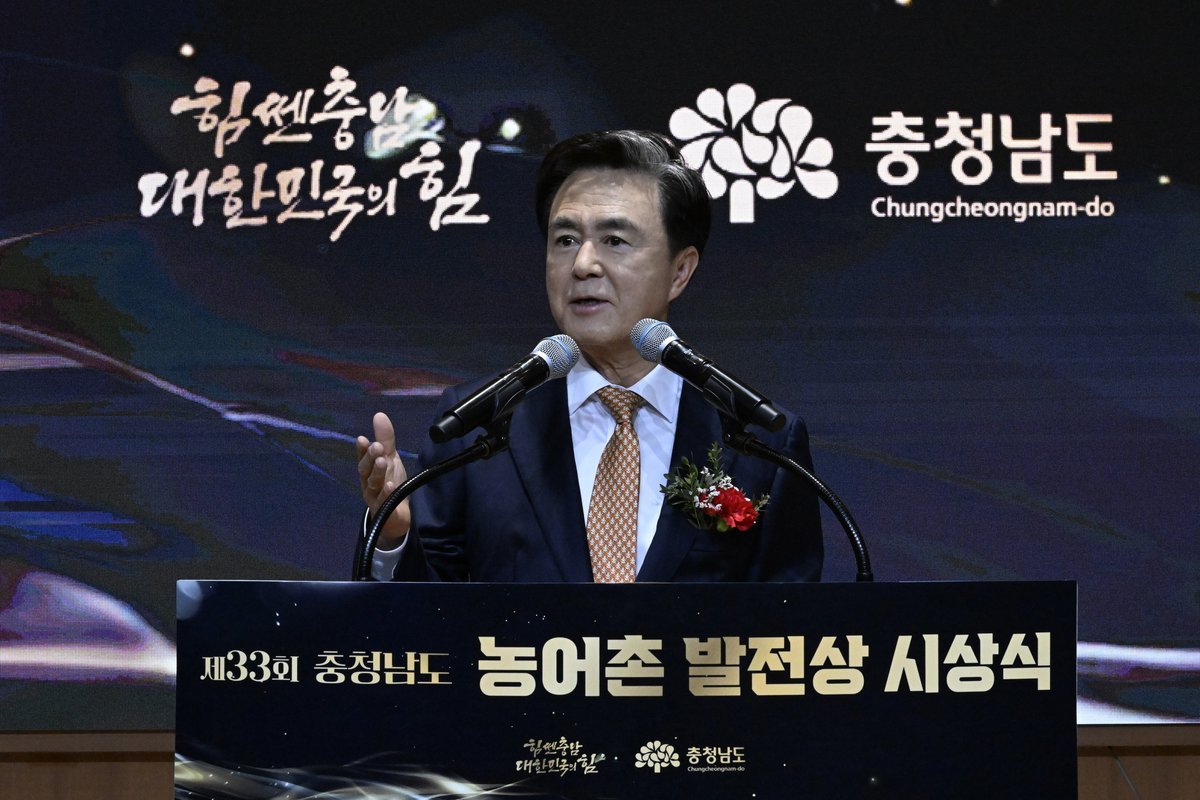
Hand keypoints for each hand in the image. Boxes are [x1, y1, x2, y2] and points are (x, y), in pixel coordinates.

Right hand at [356, 412, 411, 546]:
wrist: (397, 514)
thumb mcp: (390, 458)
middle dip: (370, 458)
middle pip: (365, 470)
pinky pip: (383, 500)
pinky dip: (386, 492)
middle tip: (377, 447)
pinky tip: (390, 484)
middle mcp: (368, 482)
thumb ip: (385, 438)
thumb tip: (379, 414)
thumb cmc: (391, 482)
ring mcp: (374, 497)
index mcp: (369, 469)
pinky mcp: (383, 509)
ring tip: (383, 461)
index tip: (363, 439)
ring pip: (373, 484)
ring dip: (377, 472)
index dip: (361, 449)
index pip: (362, 458)